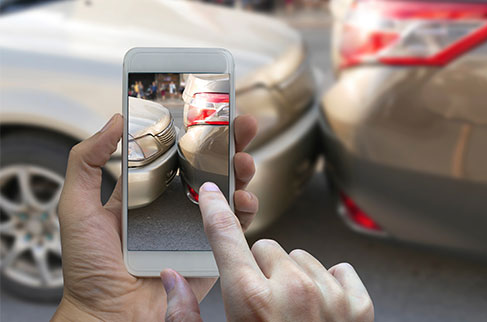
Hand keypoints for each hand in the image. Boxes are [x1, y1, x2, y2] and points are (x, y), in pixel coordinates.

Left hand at [51, 113, 257, 320]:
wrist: (109, 314)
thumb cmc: (89, 268)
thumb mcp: (77, 206)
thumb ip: (86, 161)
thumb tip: (115, 120)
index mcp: (149, 191)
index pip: (178, 153)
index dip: (197, 132)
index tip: (212, 112)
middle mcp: (176, 205)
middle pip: (211, 167)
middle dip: (230, 144)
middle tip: (241, 126)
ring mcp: (196, 226)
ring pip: (228, 191)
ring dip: (242, 171)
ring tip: (244, 162)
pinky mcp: (211, 250)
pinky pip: (235, 226)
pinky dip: (246, 209)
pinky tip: (243, 199)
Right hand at [160, 184, 373, 321]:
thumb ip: (185, 316)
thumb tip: (172, 279)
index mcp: (250, 300)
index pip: (225, 237)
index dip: (214, 210)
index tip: (212, 192)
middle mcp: (293, 290)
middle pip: (266, 248)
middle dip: (259, 268)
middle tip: (260, 303)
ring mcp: (330, 295)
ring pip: (302, 258)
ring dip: (293, 277)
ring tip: (291, 314)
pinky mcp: (359, 305)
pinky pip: (338, 270)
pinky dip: (328, 285)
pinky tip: (319, 311)